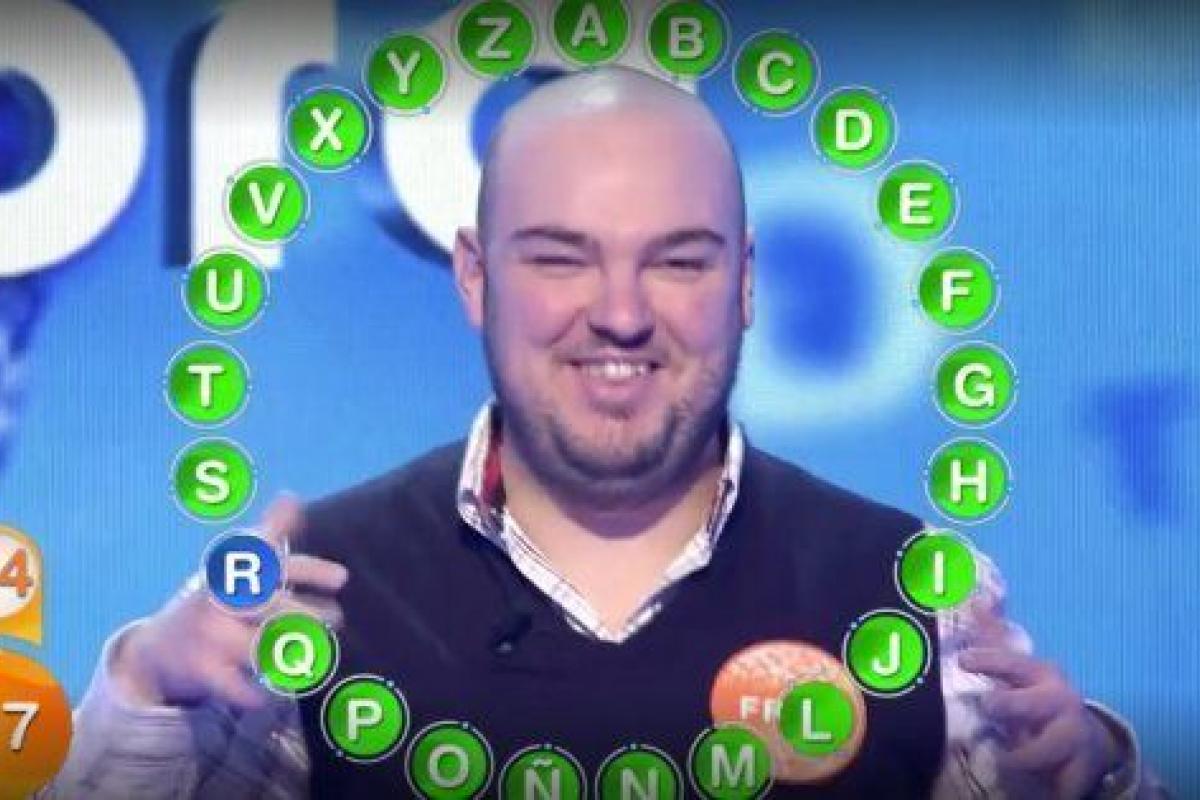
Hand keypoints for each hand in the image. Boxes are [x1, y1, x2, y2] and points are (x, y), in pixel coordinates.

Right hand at [111, 496, 348, 709]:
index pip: (274, 564)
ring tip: (312, 653)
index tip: (343, 579)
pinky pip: (243, 688)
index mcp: (232, 571)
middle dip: (313, 616)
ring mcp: (210, 635)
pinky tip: (273, 690)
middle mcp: (220, 599)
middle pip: (277, 610)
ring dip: (295, 655)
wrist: (154, 649)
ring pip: (265, 648)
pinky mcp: (203, 671)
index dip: (310, 571)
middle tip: (335, 620)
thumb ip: (268, 534)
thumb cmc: (212, 602)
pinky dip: (261, 693)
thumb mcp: (234, 566)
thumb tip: (291, 496)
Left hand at [959, 647, 1121, 798]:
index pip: (1011, 663)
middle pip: (1032, 704)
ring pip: (1044, 749)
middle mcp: (1060, 702)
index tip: (964, 660)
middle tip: (990, 706)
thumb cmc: (1039, 698)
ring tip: (1005, 762)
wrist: (1090, 739)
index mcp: (1040, 675)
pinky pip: (1063, 785)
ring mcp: (1074, 737)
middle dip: (1010, 705)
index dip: (989, 661)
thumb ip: (994, 636)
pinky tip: (1038, 791)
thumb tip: (974, 598)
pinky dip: (1049, 790)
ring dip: (1021, 757)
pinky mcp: (1083, 771)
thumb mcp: (1019, 669)